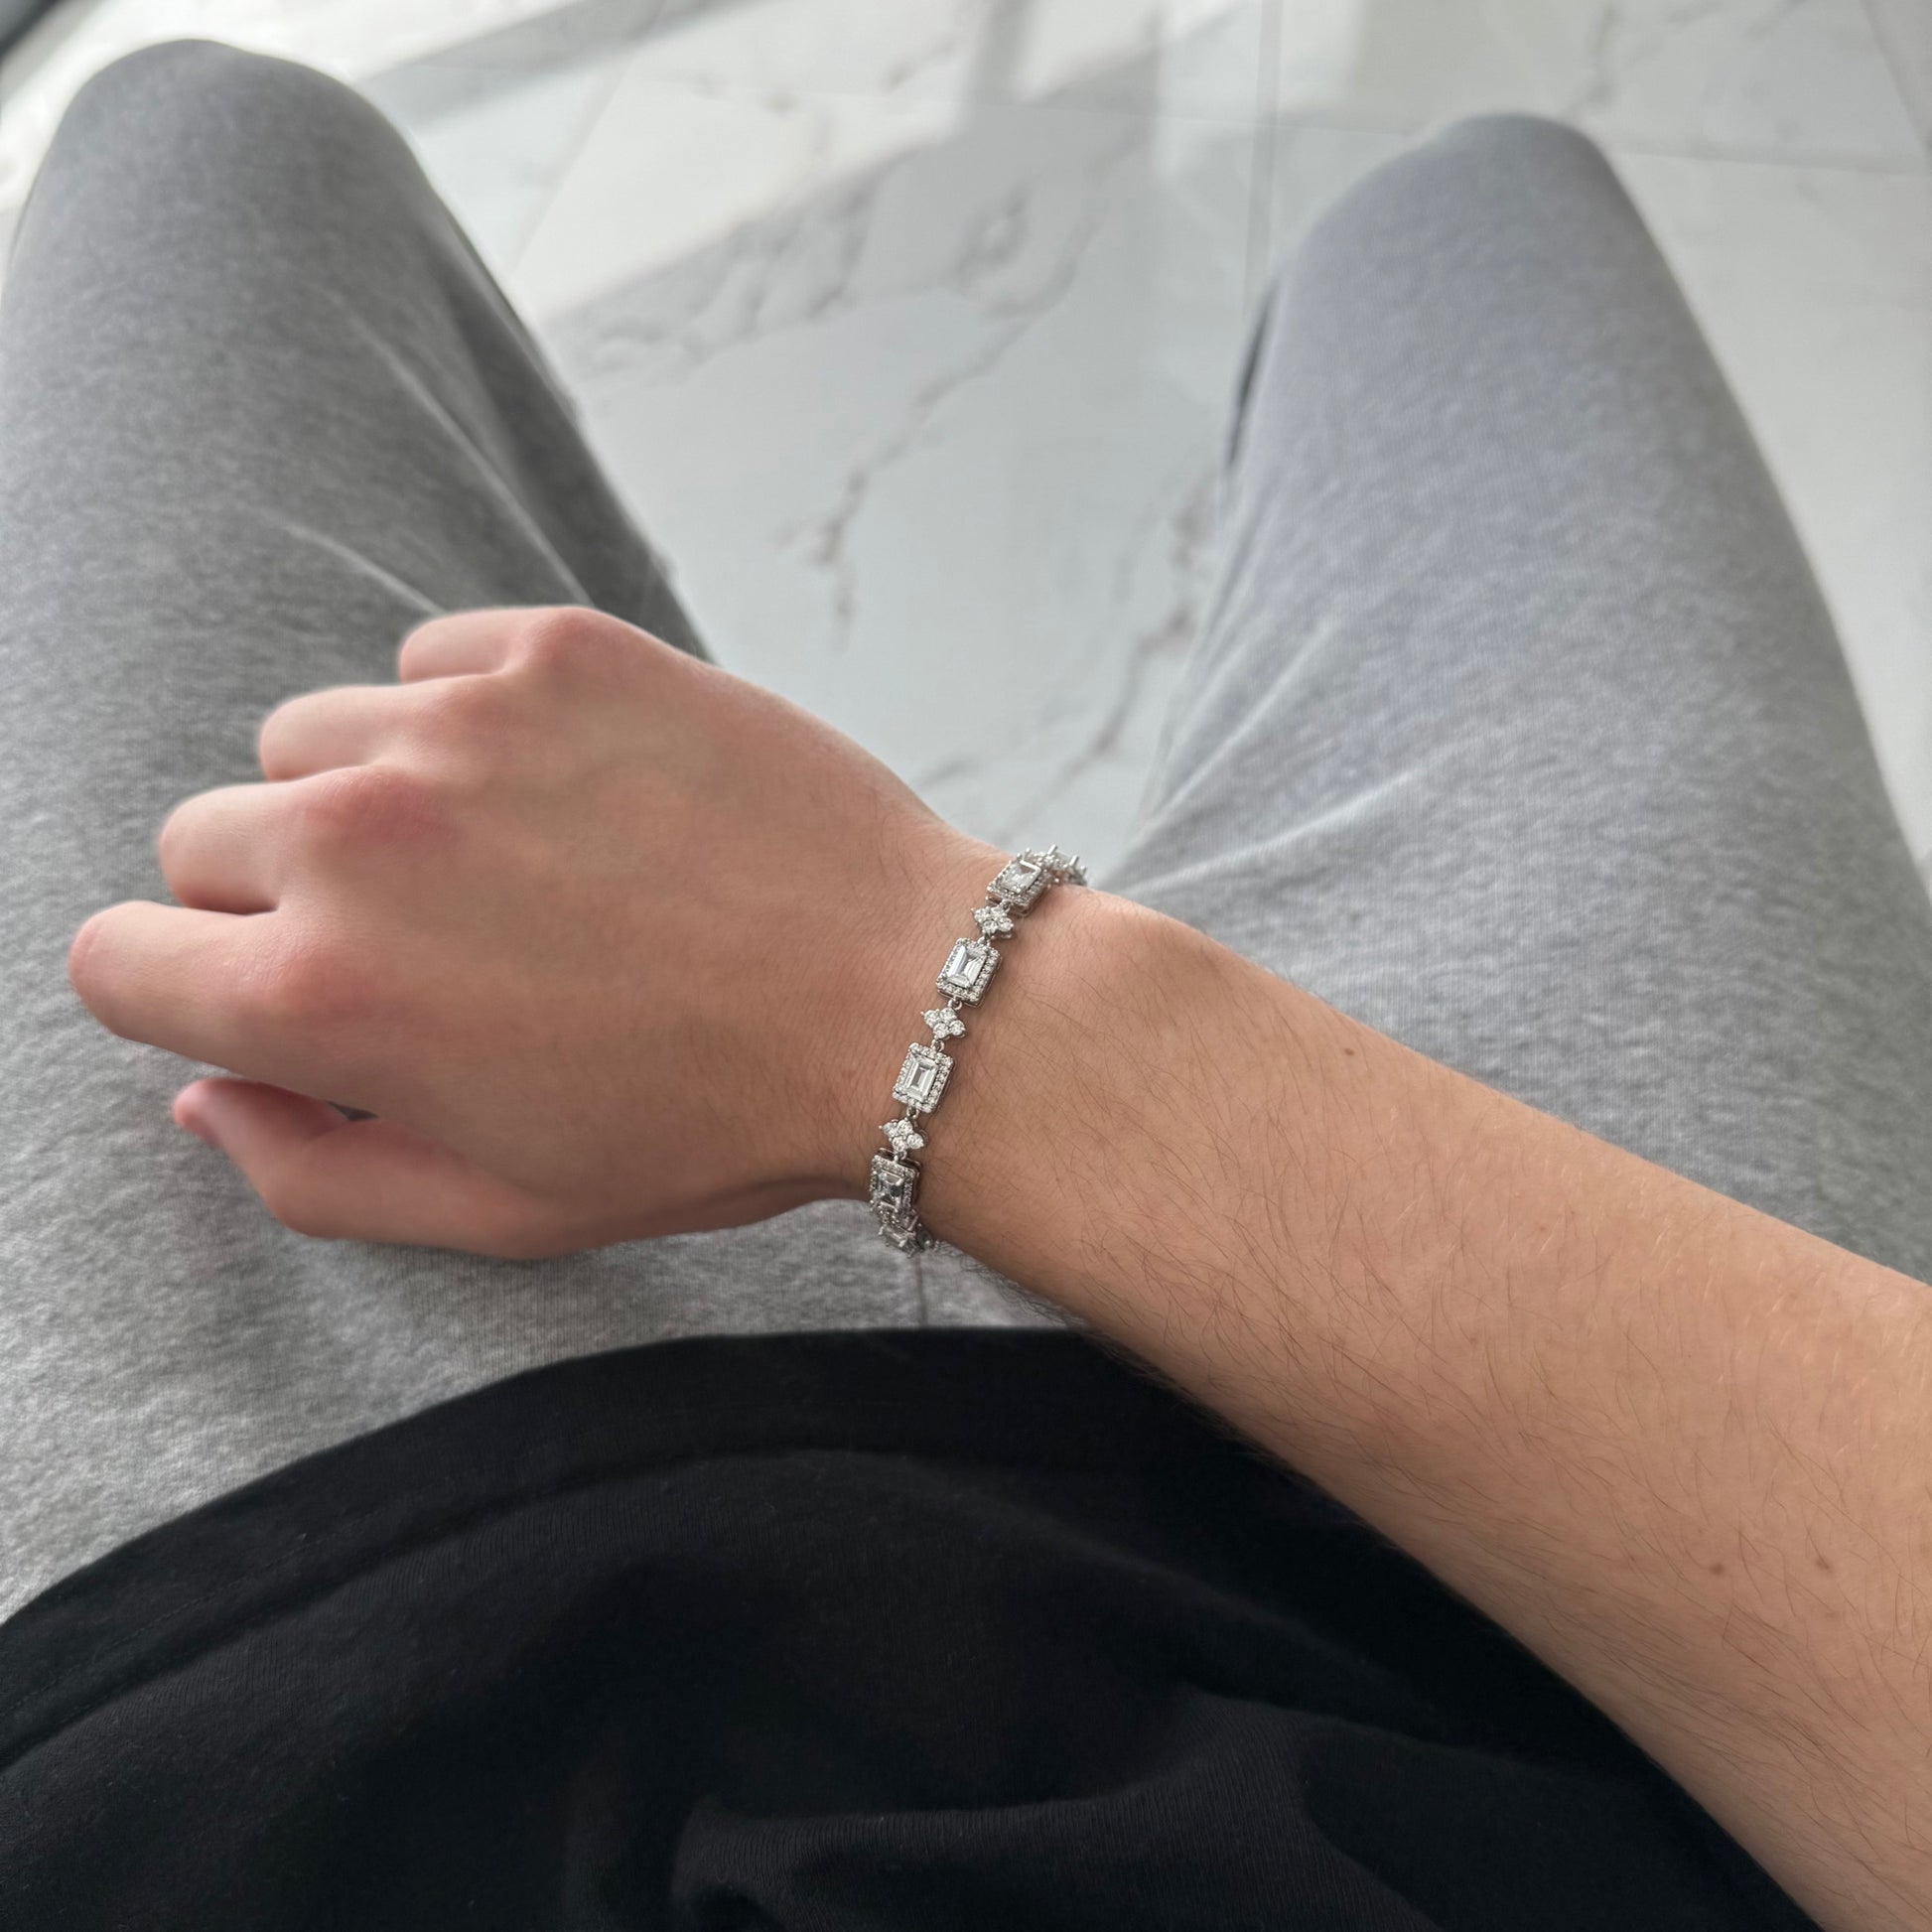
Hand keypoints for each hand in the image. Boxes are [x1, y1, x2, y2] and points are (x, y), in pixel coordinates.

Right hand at [68, 607, 1001, 1255]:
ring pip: (307, 740)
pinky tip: (568, 791)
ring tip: (505, 865)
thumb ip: (306, 1172)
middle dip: (276, 903)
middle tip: (421, 949)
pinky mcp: (552, 648)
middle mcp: (358, 837)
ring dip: (366, 801)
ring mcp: (455, 723)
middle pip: (202, 839)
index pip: (116, 960)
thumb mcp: (497, 1211)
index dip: (187, 993)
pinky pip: (426, 664)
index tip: (270, 1003)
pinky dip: (464, 722)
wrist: (901, 1000)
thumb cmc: (707, 1124)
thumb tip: (202, 1092)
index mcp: (318, 991)